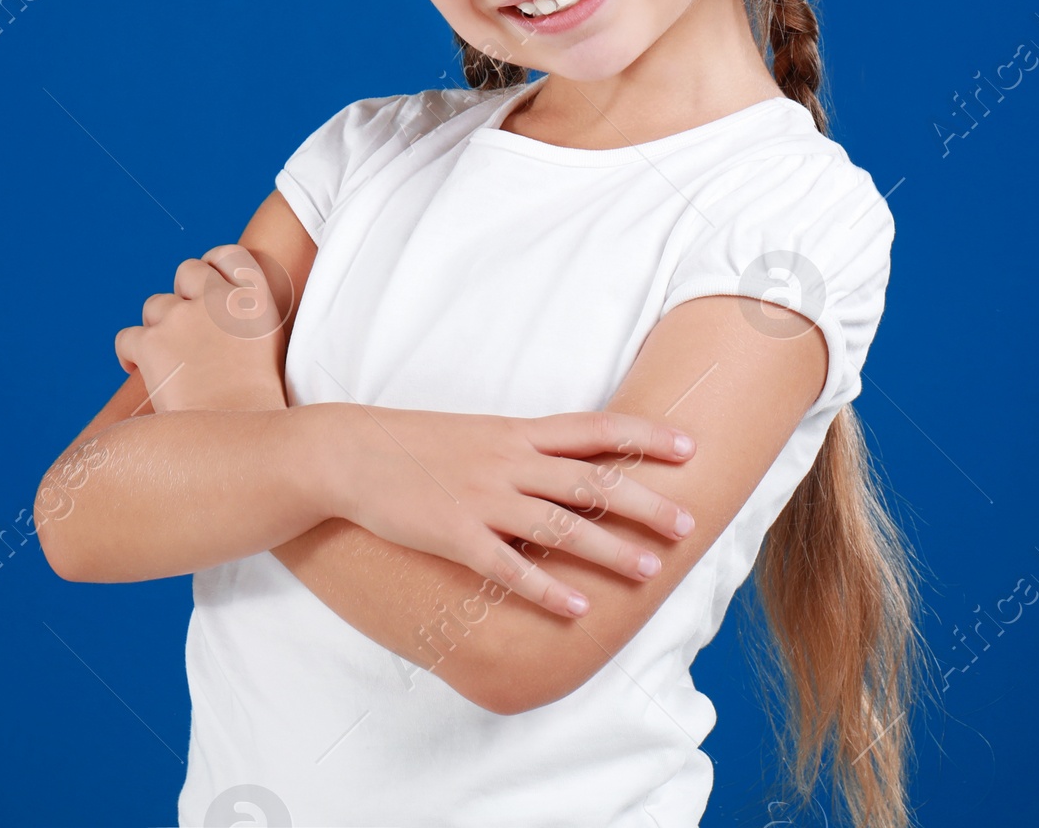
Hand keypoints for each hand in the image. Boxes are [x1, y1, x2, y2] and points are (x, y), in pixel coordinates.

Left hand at [114, 245, 292, 412]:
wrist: (238, 441)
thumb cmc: (255, 406)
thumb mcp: (267, 346)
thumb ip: (243, 316)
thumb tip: (214, 308)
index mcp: (254, 299)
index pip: (229, 254)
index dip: (213, 266)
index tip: (205, 285)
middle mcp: (217, 299)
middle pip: (188, 270)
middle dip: (182, 293)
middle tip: (183, 325)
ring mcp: (182, 317)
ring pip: (155, 306)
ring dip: (158, 327)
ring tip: (168, 361)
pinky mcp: (151, 343)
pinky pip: (127, 338)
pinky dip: (130, 354)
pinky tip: (138, 370)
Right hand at [315, 405, 698, 617]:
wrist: (349, 452)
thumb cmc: (415, 442)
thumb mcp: (478, 433)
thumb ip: (525, 448)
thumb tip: (573, 464)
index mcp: (517, 432)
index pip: (595, 430)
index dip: (645, 438)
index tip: (689, 447)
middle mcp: (509, 461)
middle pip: (591, 480)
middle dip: (644, 502)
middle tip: (688, 523)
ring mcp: (483, 498)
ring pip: (560, 525)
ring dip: (609, 548)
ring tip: (649, 569)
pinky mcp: (454, 534)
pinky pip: (509, 567)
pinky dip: (545, 589)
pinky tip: (576, 609)